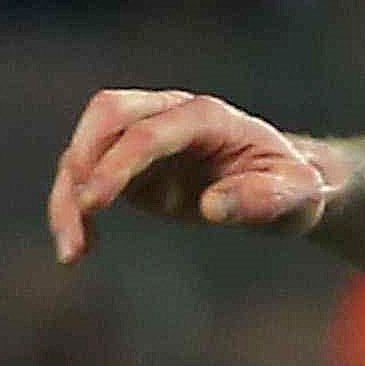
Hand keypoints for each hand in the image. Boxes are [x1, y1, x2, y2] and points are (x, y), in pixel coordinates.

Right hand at [49, 88, 336, 262]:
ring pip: (88, 146)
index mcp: (207, 117)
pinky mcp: (131, 162)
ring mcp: (146, 133)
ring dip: (68, 193)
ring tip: (72, 252)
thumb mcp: (296, 196)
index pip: (150, 130)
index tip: (95, 203)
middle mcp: (170, 114)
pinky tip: (81, 250)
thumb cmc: (293, 186)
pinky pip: (89, 176)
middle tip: (79, 214)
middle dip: (82, 160)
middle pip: (107, 113)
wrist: (284, 183)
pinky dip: (75, 208)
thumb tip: (213, 206)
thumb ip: (262, 199)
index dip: (119, 163)